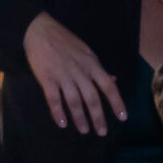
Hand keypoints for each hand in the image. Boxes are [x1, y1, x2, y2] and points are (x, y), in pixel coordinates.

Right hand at [23, 11, 125, 134]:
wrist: (39, 30)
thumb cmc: (64, 40)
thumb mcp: (86, 51)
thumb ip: (98, 68)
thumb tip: (113, 80)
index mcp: (92, 64)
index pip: (108, 86)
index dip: (117, 103)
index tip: (123, 118)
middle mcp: (80, 72)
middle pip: (92, 98)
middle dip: (98, 117)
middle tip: (101, 132)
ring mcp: (63, 75)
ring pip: (74, 101)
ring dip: (80, 118)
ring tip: (84, 130)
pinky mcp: (46, 78)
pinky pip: (54, 98)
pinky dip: (58, 112)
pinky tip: (62, 123)